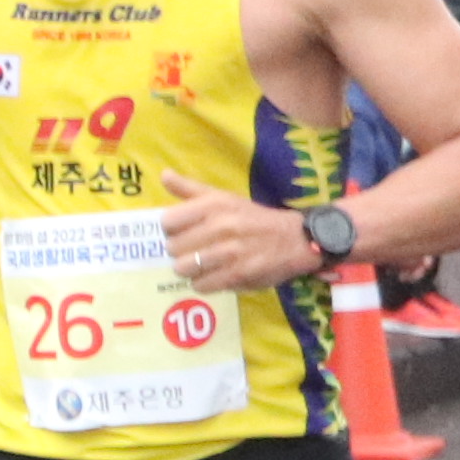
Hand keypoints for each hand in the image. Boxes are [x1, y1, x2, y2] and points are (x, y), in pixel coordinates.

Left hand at [157, 182, 314, 293]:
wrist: (295, 239)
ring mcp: (229, 252)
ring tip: (204, 265)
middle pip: (172, 248)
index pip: (167, 222)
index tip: (182, 232)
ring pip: (183, 268)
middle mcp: (220, 226)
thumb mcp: (224, 198)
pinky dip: (204, 283)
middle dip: (180, 252)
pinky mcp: (237, 274)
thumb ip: (191, 189)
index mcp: (214, 205)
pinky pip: (201, 285)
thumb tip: (164, 175)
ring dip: (191, 270)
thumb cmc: (253, 218)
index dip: (171, 230)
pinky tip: (215, 275)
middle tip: (195, 250)